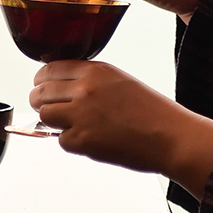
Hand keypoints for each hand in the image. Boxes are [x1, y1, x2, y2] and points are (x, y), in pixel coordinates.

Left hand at [30, 61, 212, 195]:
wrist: (171, 136)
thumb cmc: (153, 111)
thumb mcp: (120, 80)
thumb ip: (90, 79)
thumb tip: (63, 86)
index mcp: (95, 70)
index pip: (50, 69)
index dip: (42, 80)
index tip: (42, 86)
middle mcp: (85, 89)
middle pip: (40, 92)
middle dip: (41, 101)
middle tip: (50, 108)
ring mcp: (82, 115)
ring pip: (45, 115)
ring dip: (52, 121)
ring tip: (68, 125)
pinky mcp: (83, 140)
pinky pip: (61, 140)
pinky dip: (71, 142)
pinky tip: (89, 140)